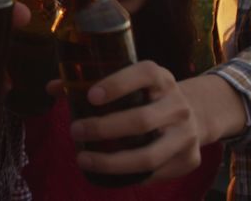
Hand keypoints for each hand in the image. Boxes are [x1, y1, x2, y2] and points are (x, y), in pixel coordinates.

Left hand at [67, 61, 201, 181]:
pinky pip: (154, 175)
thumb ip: (91, 83)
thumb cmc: (149, 97)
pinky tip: (106, 174)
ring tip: (83, 159)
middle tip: (75, 131)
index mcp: (161, 78)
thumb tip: (53, 87)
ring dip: (112, 162)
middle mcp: (178, 104)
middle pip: (142, 120)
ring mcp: (186, 134)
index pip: (144, 74)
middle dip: (104, 129)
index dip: (117, 84)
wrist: (197, 114)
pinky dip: (128, 177)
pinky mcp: (189, 160)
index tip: (91, 97)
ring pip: (148, 156)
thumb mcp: (131, 83)